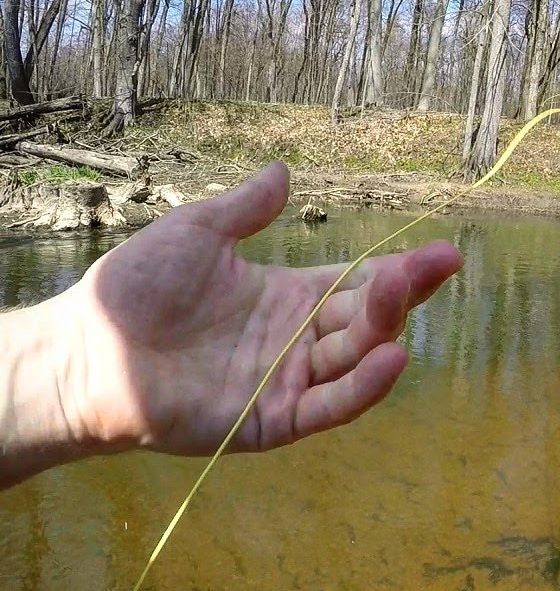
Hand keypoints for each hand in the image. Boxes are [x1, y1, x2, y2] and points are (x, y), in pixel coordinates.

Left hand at [68, 161, 461, 455]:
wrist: (86, 349)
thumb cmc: (136, 292)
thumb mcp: (197, 233)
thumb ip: (245, 209)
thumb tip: (283, 171)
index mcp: (290, 298)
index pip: (360, 283)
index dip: (402, 270)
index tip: (442, 252)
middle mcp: (300, 341)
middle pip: (367, 318)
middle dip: (403, 291)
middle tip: (438, 262)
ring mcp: (289, 383)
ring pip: (354, 359)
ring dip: (384, 329)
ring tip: (401, 291)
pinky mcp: (274, 420)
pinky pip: (329, 407)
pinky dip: (363, 388)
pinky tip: (390, 359)